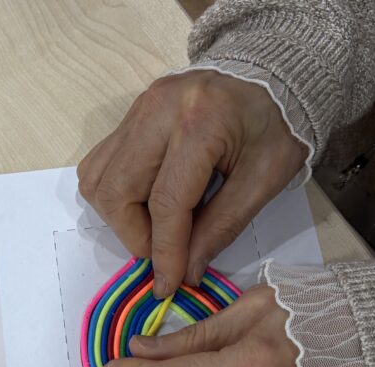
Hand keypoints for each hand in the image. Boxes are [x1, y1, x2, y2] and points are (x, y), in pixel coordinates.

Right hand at [77, 71, 307, 296]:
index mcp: (201, 123)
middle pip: (117, 192)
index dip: (164, 252)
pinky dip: (113, 193)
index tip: (167, 285)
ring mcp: (138, 110)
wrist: (273, 74)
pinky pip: (99, 164)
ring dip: (119, 217)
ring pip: (97, 180)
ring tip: (155, 224)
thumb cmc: (276, 126)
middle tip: (164, 249)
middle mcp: (158, 111)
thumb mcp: (264, 180)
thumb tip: (185, 272)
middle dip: (136, 235)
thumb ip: (222, 226)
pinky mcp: (130, 114)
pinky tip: (144, 200)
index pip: (166, 203)